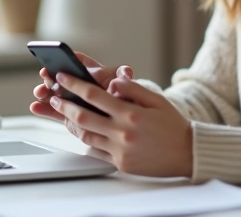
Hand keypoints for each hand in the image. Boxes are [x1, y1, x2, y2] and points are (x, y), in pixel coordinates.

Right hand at [29, 52, 132, 125]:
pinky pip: (54, 110)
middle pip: (61, 76)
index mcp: (93, 72)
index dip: (67, 57)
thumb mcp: (128, 84)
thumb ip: (124, 78)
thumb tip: (126, 73)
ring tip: (40, 92)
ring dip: (44, 91)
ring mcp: (73, 99)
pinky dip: (43, 109)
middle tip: (46, 75)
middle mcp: (80, 84)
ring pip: (54, 93)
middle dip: (51, 75)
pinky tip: (35, 107)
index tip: (58, 57)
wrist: (127, 120)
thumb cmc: (126, 98)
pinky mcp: (69, 114)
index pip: (78, 60)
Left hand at [47, 71, 192, 177]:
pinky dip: (86, 139)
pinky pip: (96, 150)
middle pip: (83, 115)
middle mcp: (123, 132)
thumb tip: (111, 82)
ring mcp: (120, 150)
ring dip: (70, 122)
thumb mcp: (156, 99)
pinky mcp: (120, 163)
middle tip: (53, 96)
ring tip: (62, 112)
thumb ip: (132, 89)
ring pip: (86, 134)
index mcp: (131, 113)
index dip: (75, 85)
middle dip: (64, 104)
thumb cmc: (172, 124)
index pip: (94, 95)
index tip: (62, 77)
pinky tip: (81, 130)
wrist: (187, 153)